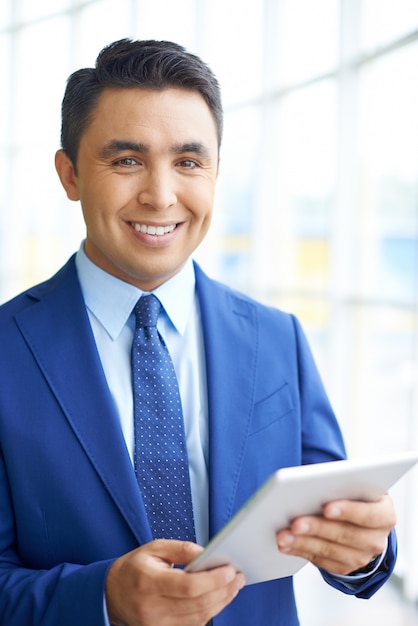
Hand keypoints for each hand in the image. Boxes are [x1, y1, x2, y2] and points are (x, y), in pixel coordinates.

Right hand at [105, 539, 244, 625]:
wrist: (111, 594)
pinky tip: (217, 599)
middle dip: (223, 591)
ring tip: (233, 587)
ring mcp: (156, 625)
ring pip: (198, 618)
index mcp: (148, 582)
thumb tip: (208, 554)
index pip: (188, 586)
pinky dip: (208, 613)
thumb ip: (182, 549)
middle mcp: (152, 608)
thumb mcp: (155, 548)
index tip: (230, 570)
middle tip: (238, 577)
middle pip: (197, 605)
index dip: (213, 580)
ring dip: (220, 602)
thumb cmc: (135, 567)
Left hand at [276, 494, 395, 575]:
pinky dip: (300, 551)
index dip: (348, 511)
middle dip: (317, 528)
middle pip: (345, 535)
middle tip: (295, 522)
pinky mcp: (344, 568)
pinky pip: (320, 561)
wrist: (363, 523)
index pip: (368, 514)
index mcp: (384, 514)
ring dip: (303, 543)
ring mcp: (361, 557)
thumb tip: (311, 484)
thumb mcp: (357, 487)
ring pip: (329, 550)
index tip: (326, 507)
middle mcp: (376, 540)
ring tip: (283, 536)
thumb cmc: (355, 496)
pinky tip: (286, 545)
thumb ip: (341, 484)